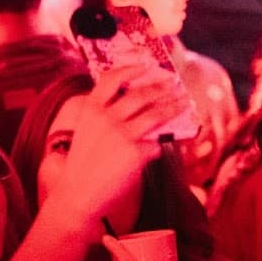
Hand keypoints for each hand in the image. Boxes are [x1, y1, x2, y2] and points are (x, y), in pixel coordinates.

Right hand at [49, 65, 189, 235]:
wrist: (77, 195)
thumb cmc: (83, 166)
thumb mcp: (87, 132)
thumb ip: (105, 115)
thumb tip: (139, 105)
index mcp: (91, 110)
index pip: (112, 79)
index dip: (131, 69)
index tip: (146, 65)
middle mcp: (106, 118)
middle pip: (140, 94)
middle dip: (161, 87)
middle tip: (174, 84)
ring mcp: (121, 134)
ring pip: (156, 114)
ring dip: (174, 106)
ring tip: (184, 102)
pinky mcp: (135, 153)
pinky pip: (155, 144)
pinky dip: (159, 146)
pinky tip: (160, 147)